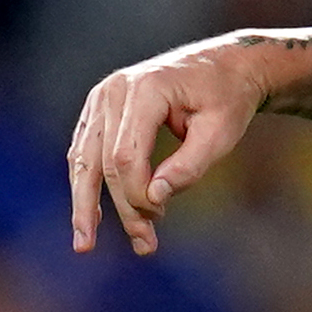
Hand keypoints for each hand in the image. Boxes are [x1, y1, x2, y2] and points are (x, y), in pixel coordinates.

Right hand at [66, 36, 280, 257]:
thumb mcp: (221, 133)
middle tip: (144, 245)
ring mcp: (103, 96)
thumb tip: (154, 199)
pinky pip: (85, 150)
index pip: (126, 156)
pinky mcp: (100, 107)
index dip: (137, 195)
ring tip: (85, 245)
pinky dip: (86, 182)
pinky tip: (90, 215)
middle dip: (121, 207)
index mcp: (146, 89)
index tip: (160, 218)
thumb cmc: (227, 98)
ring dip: (86, 203)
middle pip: (103, 161)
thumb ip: (190, 166)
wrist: (225, 66)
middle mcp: (115, 90)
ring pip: (83, 158)